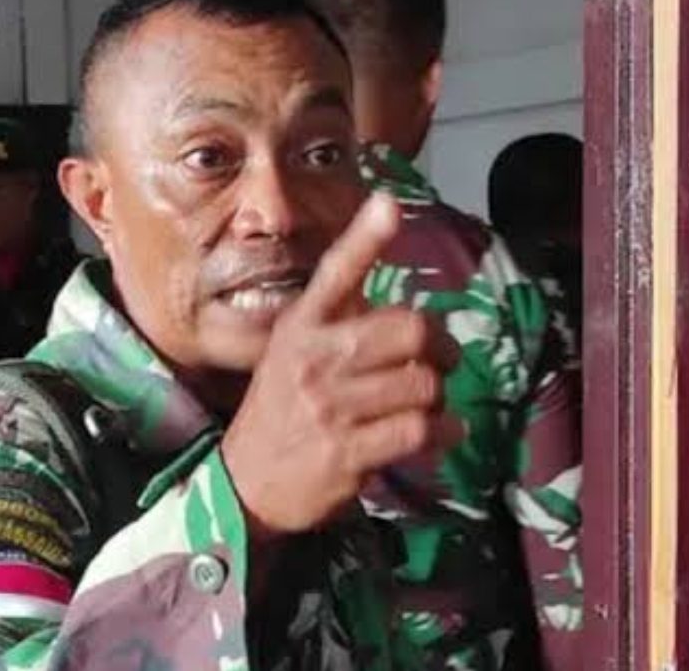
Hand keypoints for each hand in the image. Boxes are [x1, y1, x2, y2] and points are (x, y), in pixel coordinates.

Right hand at [221, 193, 460, 541]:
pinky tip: (440, 432)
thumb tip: (378, 271)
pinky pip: (418, 430)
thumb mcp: (294, 351)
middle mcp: (313, 359)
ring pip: (422, 384)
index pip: (335, 273)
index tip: (387, 205)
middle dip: (441, 347)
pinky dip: (443, 431)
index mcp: (300, 327)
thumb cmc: (280, 409)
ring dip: (440, 396)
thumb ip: (337, 313)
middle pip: (408, 331)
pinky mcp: (347, 452)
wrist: (245, 483)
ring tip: (431, 404)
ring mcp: (329, 407)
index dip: (365, 238)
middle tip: (443, 360)